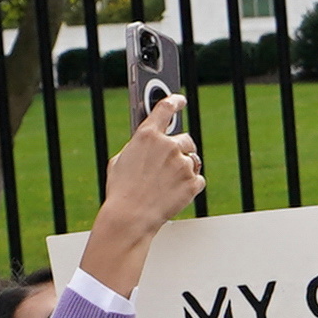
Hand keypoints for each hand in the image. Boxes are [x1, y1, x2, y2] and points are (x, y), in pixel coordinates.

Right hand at [75, 96, 206, 295]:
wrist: (130, 217)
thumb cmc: (121, 191)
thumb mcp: (120, 161)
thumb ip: (138, 147)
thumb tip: (149, 144)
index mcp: (147, 135)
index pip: (165, 108)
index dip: (175, 101)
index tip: (180, 100)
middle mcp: (167, 145)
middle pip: (185, 139)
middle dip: (179, 150)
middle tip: (169, 164)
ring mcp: (182, 163)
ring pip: (193, 160)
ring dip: (184, 168)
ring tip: (167, 183)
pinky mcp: (193, 182)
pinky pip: (197, 179)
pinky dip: (189, 186)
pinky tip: (173, 193)